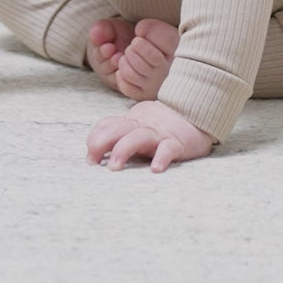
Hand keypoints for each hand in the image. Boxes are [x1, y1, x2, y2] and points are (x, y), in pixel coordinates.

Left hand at [86, 100, 212, 172]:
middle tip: (93, 162)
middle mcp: (142, 126)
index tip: (89, 157)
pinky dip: (161, 158)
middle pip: (118, 129)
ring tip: (114, 167)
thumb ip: (117, 132)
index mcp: (131, 122)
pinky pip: (168, 149)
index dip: (95, 138)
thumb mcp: (136, 125)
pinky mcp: (177, 143)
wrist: (194, 113)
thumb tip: (92, 146)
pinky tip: (155, 169)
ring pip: (138, 137)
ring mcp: (159, 134)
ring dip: (124, 150)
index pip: (107, 125)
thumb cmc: (160, 125)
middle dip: (102, 143)